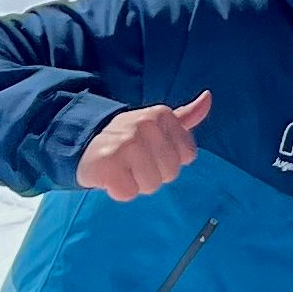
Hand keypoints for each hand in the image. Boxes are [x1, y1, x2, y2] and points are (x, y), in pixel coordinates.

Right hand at [77, 92, 213, 197]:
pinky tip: (110, 176)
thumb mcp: (157, 123)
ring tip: (123, 168)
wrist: (84, 144)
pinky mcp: (108, 164)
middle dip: (153, 173)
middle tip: (134, 162)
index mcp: (161, 115)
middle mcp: (145, 125)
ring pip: (151, 184)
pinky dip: (119, 190)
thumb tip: (208, 98)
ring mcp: (126, 143)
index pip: (187, 156)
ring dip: (136, 183)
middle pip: (171, 172)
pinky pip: (128, 193)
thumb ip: (186, 116)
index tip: (151, 151)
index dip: (169, 160)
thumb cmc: (128, 138)